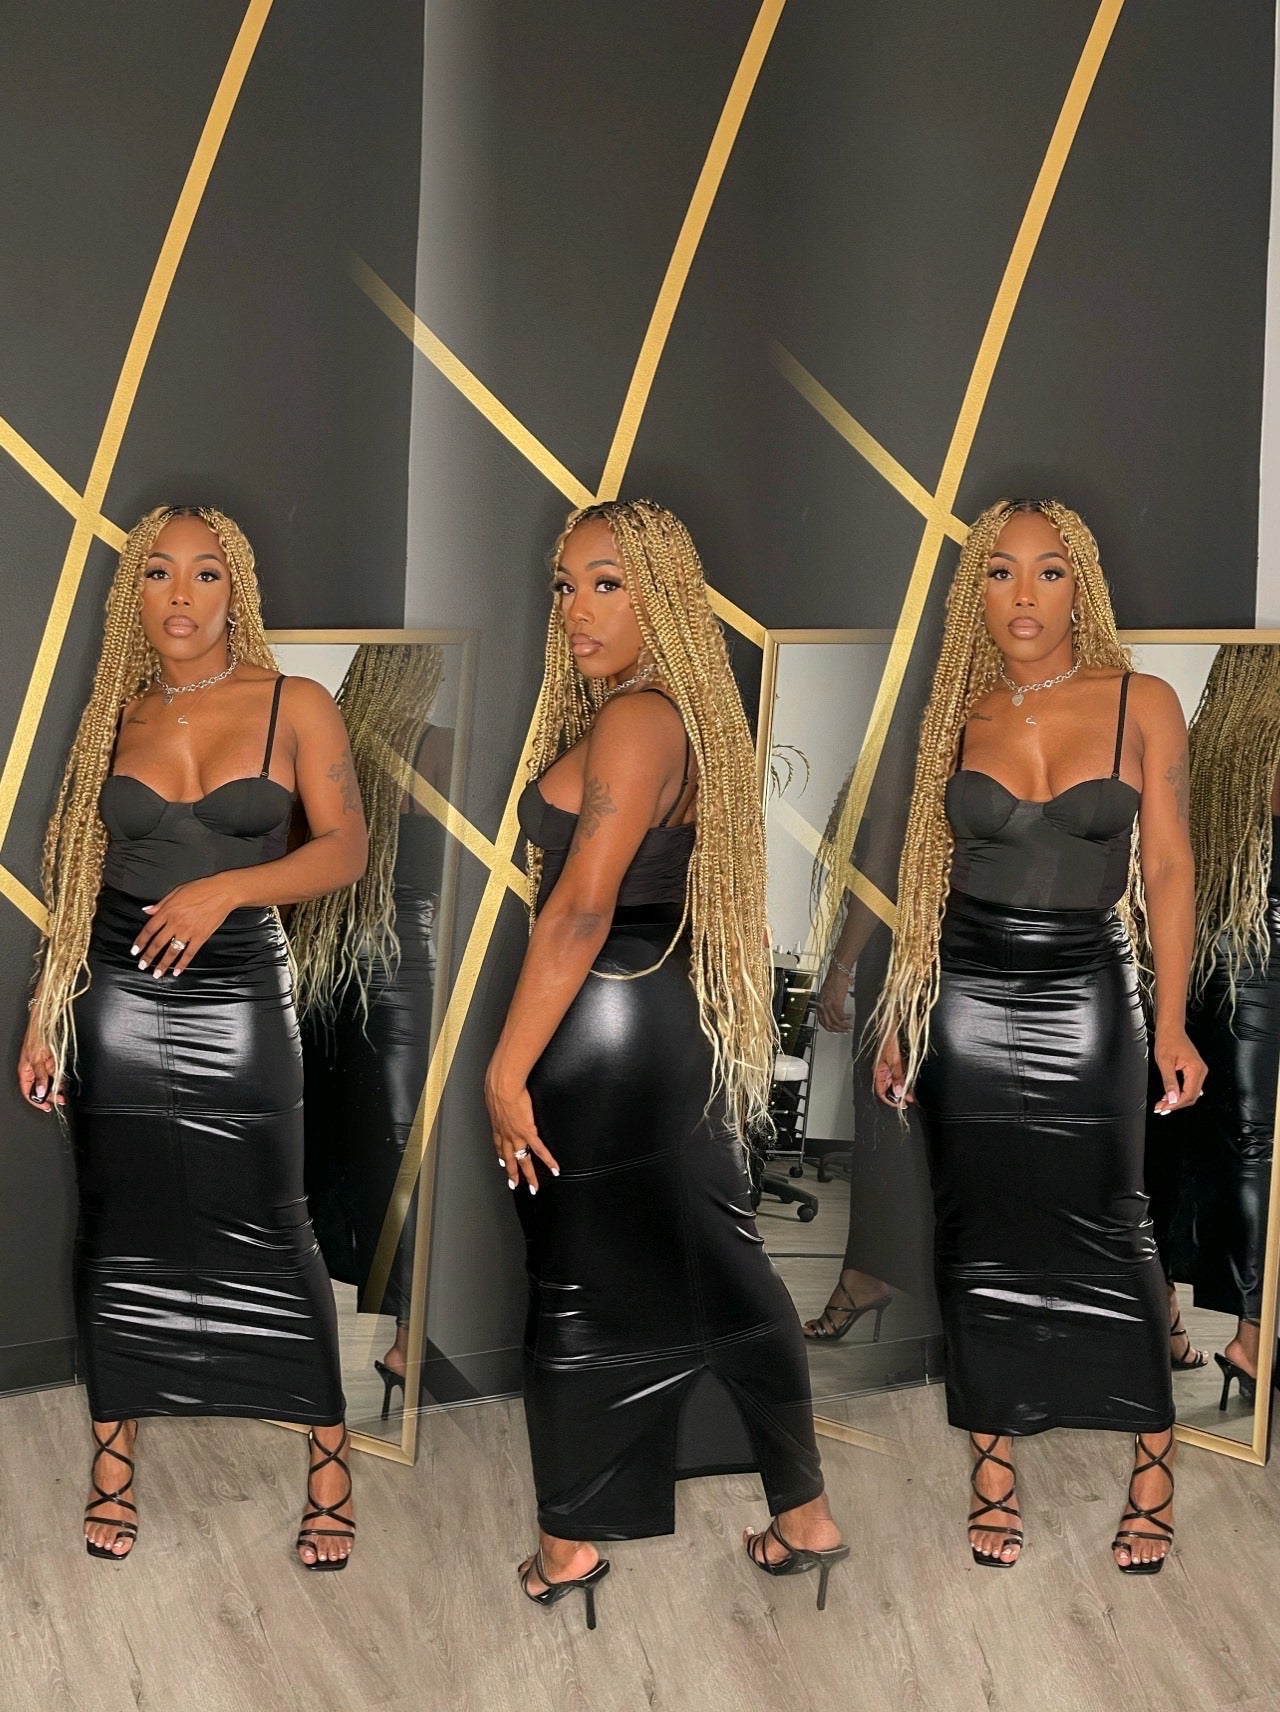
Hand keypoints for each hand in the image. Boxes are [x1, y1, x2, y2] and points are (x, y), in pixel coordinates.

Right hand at [17, 1025, 62, 1112]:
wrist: (45, 1025)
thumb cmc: (36, 1038)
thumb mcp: (37, 1060)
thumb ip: (40, 1076)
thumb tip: (41, 1092)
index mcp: (26, 1072)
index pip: (29, 1092)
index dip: (37, 1101)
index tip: (46, 1106)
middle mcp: (34, 1071)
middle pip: (41, 1089)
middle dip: (50, 1096)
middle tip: (59, 1101)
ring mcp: (43, 1067)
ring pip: (50, 1083)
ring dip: (57, 1089)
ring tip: (64, 1095)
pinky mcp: (52, 1062)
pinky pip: (57, 1074)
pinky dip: (61, 1080)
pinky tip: (65, 1085)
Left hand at [132, 876, 245, 976]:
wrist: (223, 892)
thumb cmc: (202, 888)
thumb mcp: (177, 891)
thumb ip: (161, 903)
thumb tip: (147, 910)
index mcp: (168, 910)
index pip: (149, 929)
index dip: (140, 942)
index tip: (135, 951)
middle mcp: (176, 922)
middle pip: (158, 943)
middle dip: (148, 957)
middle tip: (142, 966)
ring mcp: (188, 931)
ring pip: (172, 951)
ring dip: (163, 964)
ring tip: (157, 973)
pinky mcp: (201, 937)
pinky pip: (189, 953)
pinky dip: (182, 963)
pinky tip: (177, 971)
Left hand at [485, 1062, 560, 1192]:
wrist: (503, 1085)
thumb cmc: (498, 1085)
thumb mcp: (495, 1096)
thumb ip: (499, 1101)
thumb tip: (500, 1096)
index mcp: (498, 1125)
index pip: (500, 1145)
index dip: (502, 1156)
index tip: (503, 1163)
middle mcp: (506, 1134)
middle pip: (510, 1159)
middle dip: (512, 1174)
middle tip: (515, 1185)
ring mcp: (517, 1136)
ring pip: (523, 1161)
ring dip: (529, 1175)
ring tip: (534, 1187)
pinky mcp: (528, 1132)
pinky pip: (540, 1150)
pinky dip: (548, 1161)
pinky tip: (554, 1169)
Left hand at [816, 967, 852, 1032]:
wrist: (838, 971)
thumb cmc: (835, 979)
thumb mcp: (829, 993)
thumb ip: (830, 1002)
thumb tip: (835, 1010)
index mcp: (820, 1003)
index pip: (822, 1021)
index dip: (829, 1027)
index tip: (836, 1030)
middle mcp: (822, 1005)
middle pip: (828, 1024)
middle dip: (837, 1030)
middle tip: (844, 1031)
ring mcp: (829, 1005)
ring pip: (835, 1022)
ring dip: (843, 1026)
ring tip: (849, 1027)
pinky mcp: (836, 1003)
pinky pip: (840, 1016)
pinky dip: (846, 1019)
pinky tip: (850, 1017)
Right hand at [874, 1039, 912, 1108]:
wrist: (892, 1027)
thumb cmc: (889, 1040)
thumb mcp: (895, 1060)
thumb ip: (897, 1077)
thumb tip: (899, 1092)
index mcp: (879, 1072)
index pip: (882, 1093)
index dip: (891, 1101)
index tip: (902, 1104)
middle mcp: (883, 1072)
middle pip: (890, 1089)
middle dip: (899, 1096)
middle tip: (910, 1100)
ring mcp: (889, 1068)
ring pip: (896, 1083)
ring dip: (903, 1089)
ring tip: (912, 1094)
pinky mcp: (896, 1063)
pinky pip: (900, 1076)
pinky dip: (905, 1081)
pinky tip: (911, 1083)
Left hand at [1152, 1027, 1206, 1115]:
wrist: (1171, 1029)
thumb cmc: (1168, 1041)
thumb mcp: (1165, 1062)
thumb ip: (1169, 1082)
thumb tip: (1173, 1098)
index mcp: (1196, 1069)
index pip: (1189, 1094)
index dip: (1176, 1103)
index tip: (1163, 1107)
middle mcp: (1201, 1071)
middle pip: (1191, 1096)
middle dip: (1176, 1104)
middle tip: (1161, 1108)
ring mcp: (1199, 1071)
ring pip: (1190, 1093)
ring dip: (1177, 1100)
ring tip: (1163, 1104)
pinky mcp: (1194, 1070)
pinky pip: (1189, 1087)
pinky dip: (1179, 1094)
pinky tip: (1169, 1097)